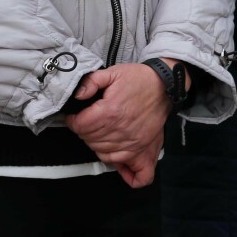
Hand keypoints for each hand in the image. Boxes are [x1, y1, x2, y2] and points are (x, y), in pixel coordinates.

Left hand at [63, 63, 170, 187]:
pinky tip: (111, 153)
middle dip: (83, 131)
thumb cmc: (139, 80)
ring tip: (97, 133)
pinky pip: (122, 164)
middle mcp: (120, 130)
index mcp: (110, 111)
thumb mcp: (112, 72)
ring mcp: (131, 142)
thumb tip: (77, 94)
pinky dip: (113, 162)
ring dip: (95, 144)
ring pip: (101, 152)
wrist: (164, 86)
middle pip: (89, 139)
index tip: (74, 117)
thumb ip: (91, 81)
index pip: (80, 126)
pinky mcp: (141, 148)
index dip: (73, 120)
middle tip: (87, 122)